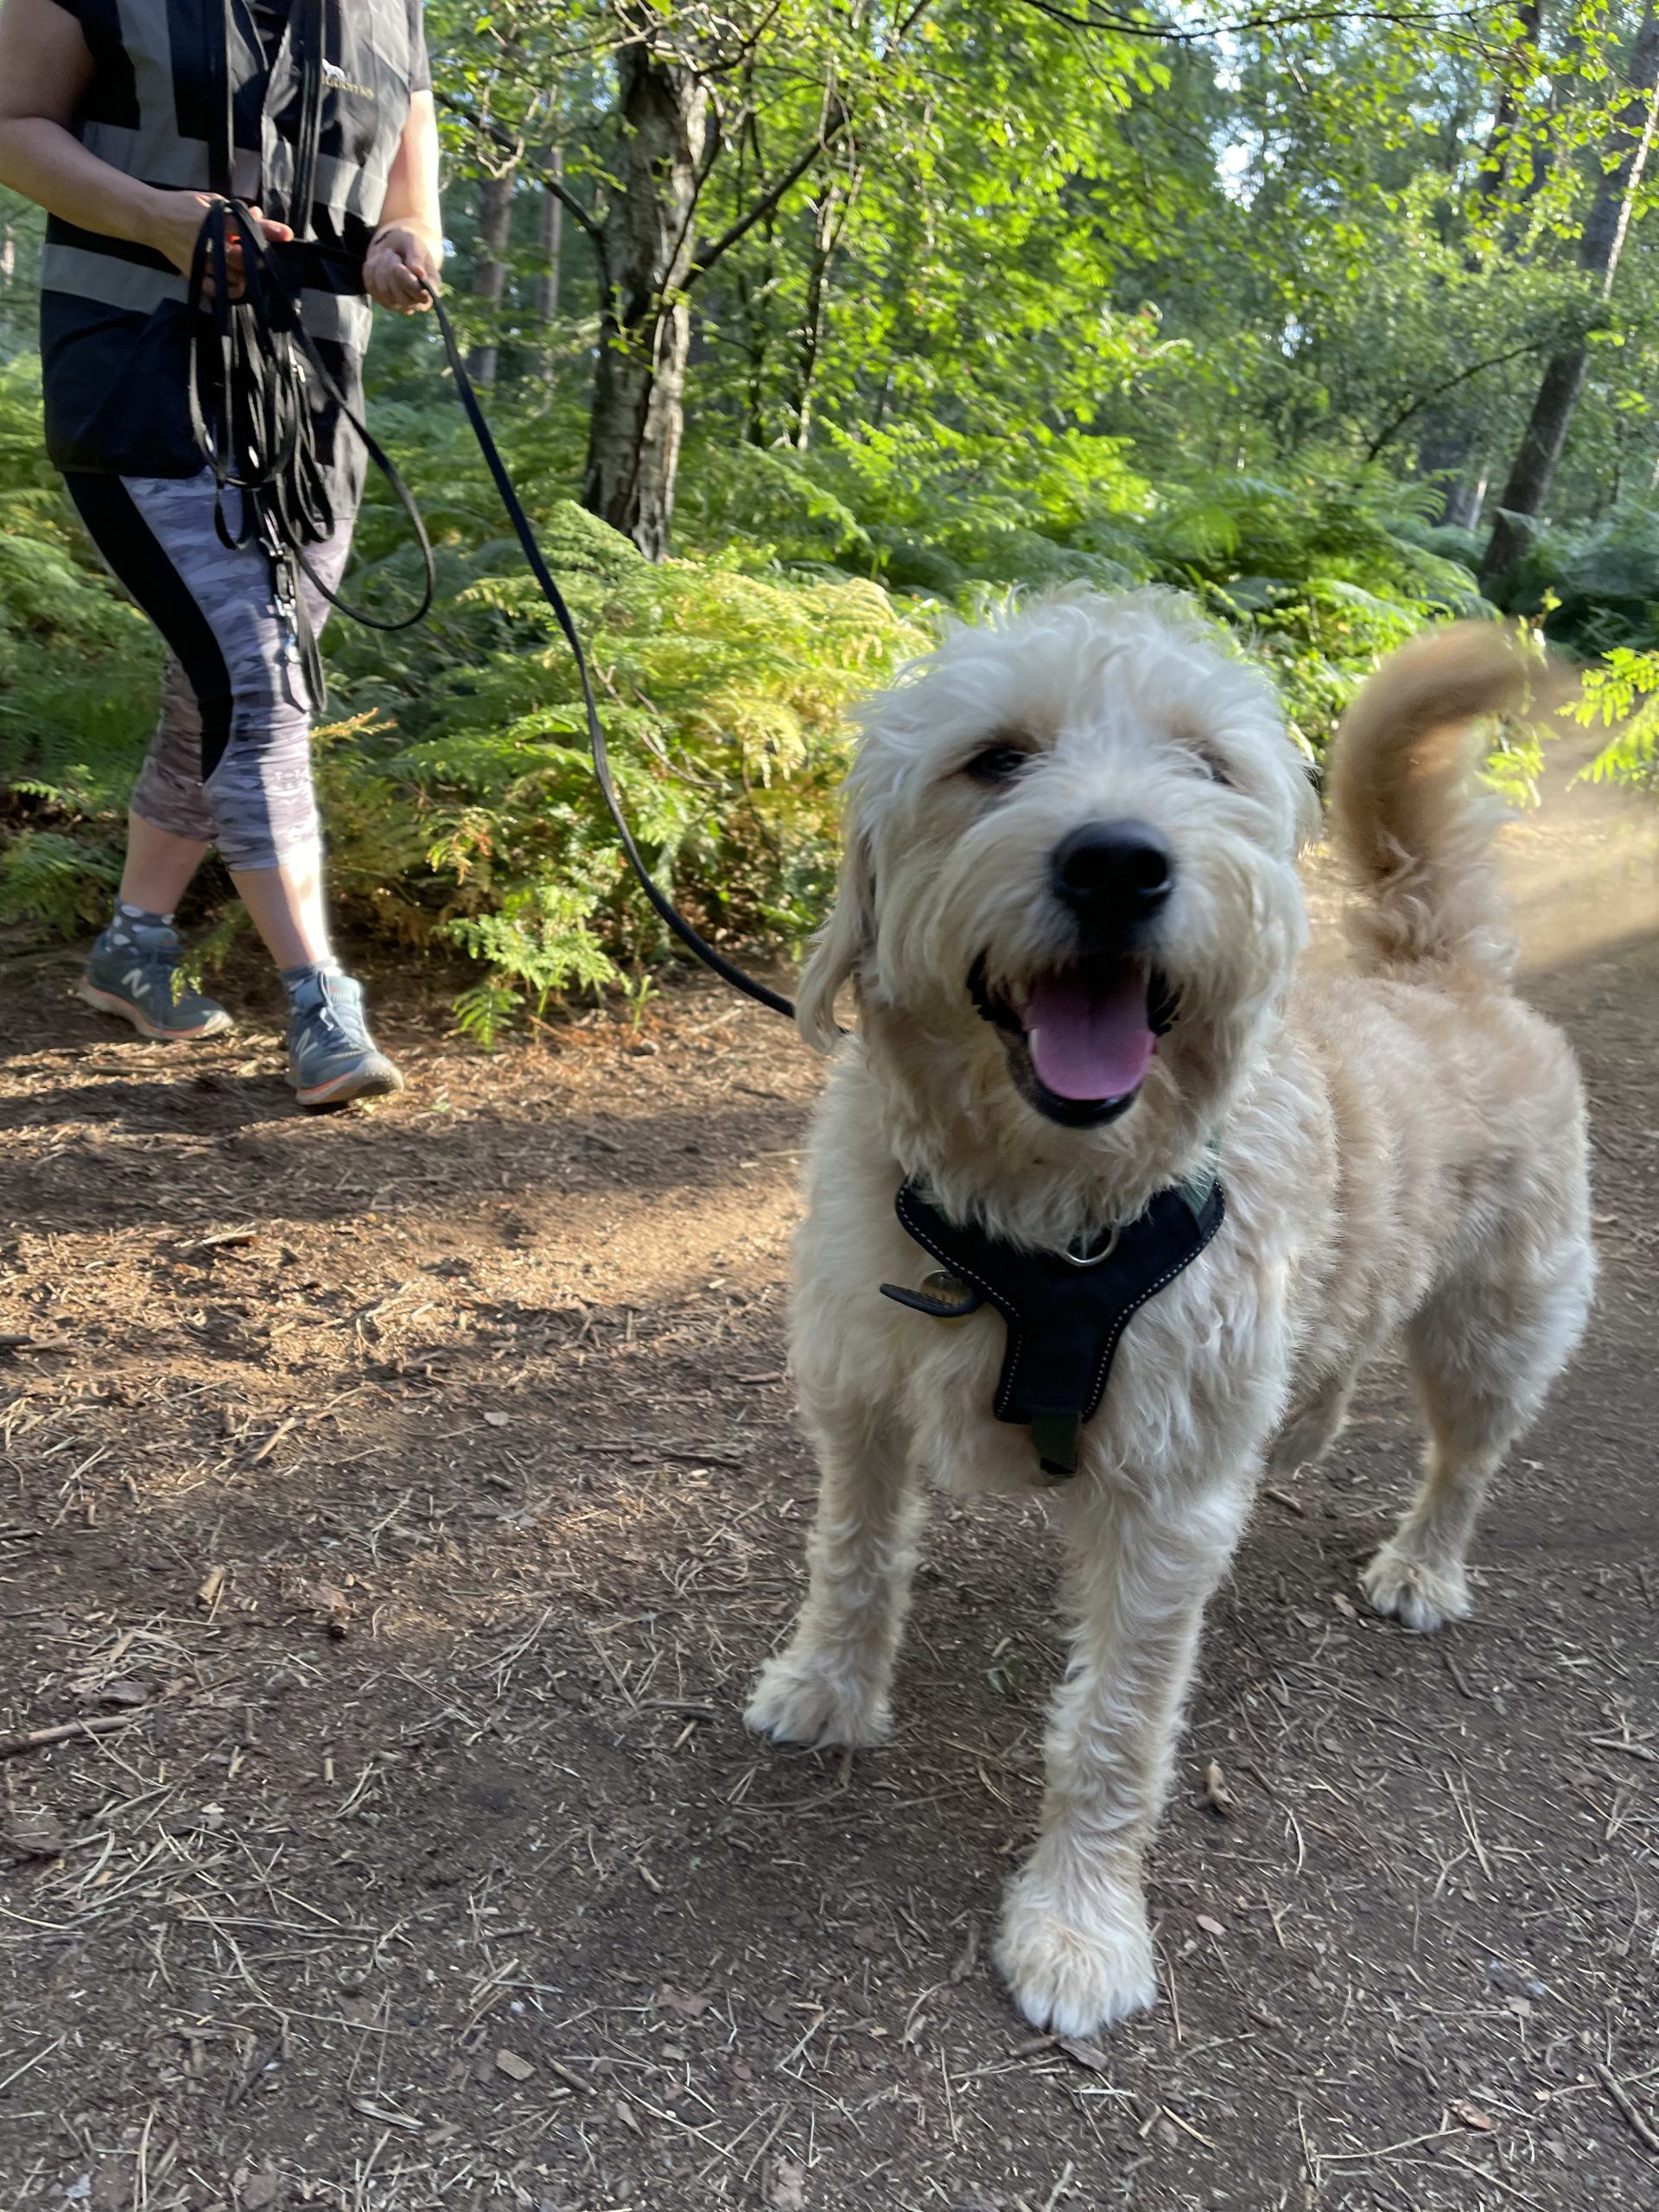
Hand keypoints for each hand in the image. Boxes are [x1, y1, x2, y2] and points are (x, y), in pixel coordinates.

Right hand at [143, 189, 291, 296]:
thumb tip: (258, 215)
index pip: (245, 226)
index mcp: (213, 219)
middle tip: (262, 255)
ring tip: (248, 267)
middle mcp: (208, 242)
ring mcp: (200, 261)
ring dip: (246, 273)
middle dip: (257, 256)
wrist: (153, 218)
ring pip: (233, 276)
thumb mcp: (210, 199)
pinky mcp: (193, 273)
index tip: (287, 234)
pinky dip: (230, 290)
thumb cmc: (183, 206)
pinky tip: (237, 284)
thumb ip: (234, 209)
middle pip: (242, 257)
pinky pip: (216, 290)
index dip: (268, 231)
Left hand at [364, 223, 439, 312]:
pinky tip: (379, 263)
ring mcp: (395, 303)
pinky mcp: (378, 298)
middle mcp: (413, 303)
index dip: (410, 284)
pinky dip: (372, 269)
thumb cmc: (407, 245)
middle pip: (401, 297)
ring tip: (388, 256)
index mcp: (429, 290)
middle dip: (393, 270)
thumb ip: (418, 256)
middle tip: (394, 255)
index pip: (421, 297)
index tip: (399, 266)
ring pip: (383, 290)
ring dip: (382, 267)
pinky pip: (370, 285)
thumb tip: (419, 273)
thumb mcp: (414, 243)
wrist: (392, 245)